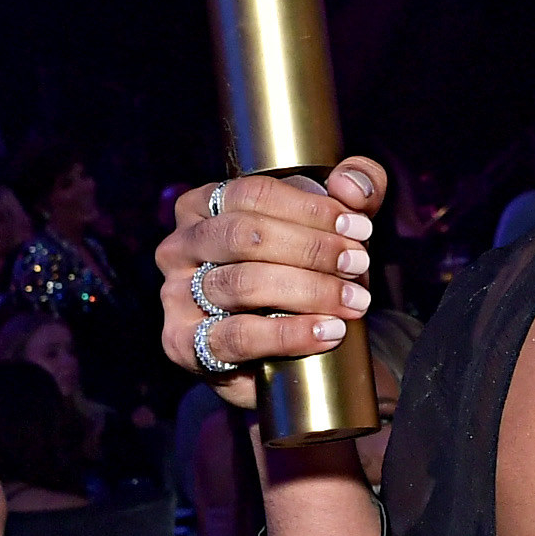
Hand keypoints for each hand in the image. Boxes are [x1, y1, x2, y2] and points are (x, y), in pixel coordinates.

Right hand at [155, 158, 385, 411]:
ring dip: (309, 291)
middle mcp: (179, 246)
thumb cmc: (308, 271)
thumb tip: (350, 185)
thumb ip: (357, 187)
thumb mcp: (336, 224)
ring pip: (242, 284)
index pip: (253, 194)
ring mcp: (175, 296)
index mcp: (203, 205)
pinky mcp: (184, 344)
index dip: (310, 209)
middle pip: (245, 236)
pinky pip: (238, 336)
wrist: (289, 349)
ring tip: (354, 302)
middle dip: (311, 249)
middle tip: (359, 265)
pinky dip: (289, 335)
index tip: (359, 228)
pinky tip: (327, 332)